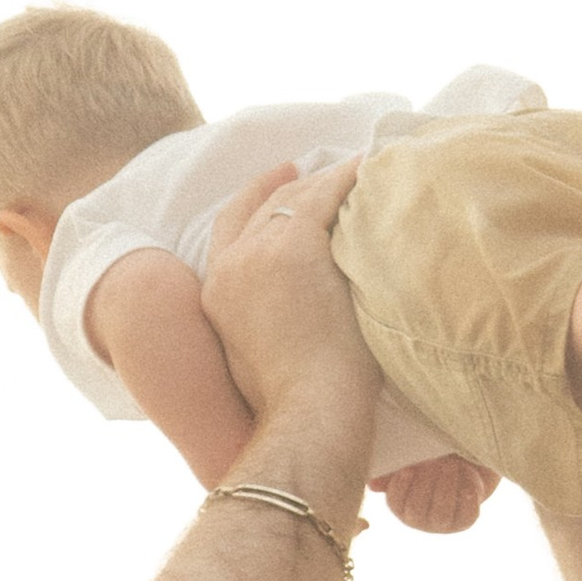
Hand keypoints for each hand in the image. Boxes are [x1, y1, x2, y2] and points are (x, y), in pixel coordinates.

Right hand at [201, 161, 377, 441]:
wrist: (308, 412)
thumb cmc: (297, 407)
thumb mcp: (256, 363)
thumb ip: (258, 328)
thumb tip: (285, 324)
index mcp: (215, 292)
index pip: (231, 227)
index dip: (256, 197)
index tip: (280, 178)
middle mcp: (231, 264)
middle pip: (262, 206)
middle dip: (292, 184)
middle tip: (320, 169)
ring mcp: (261, 251)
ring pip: (291, 197)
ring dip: (322, 181)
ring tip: (353, 169)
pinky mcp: (297, 246)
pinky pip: (323, 195)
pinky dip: (344, 178)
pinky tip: (366, 168)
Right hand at [372, 454, 501, 534]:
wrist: (465, 465)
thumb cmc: (432, 459)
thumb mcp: (412, 459)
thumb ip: (392, 468)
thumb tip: (373, 484)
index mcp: (401, 504)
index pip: (396, 502)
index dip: (400, 487)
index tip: (407, 469)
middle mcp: (420, 519)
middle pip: (417, 509)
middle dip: (424, 484)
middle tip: (434, 461)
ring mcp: (443, 523)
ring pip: (442, 512)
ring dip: (446, 487)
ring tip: (451, 464)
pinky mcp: (465, 520)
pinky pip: (466, 512)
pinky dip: (467, 493)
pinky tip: (466, 473)